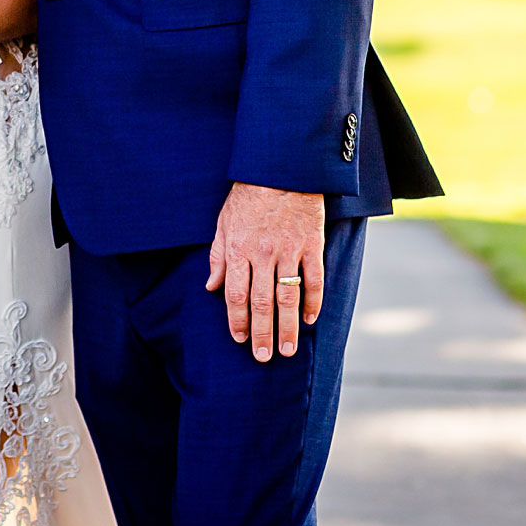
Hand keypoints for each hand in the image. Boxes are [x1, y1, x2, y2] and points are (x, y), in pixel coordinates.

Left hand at [205, 182, 324, 362]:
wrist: (280, 168)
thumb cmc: (248, 196)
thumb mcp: (223, 223)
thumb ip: (217, 257)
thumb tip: (211, 287)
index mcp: (238, 249)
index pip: (235, 295)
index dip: (236, 321)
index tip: (239, 340)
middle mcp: (262, 254)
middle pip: (261, 303)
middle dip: (262, 333)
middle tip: (264, 357)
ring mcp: (289, 250)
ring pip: (288, 297)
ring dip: (288, 327)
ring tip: (287, 350)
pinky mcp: (312, 244)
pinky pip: (314, 280)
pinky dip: (313, 302)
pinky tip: (309, 320)